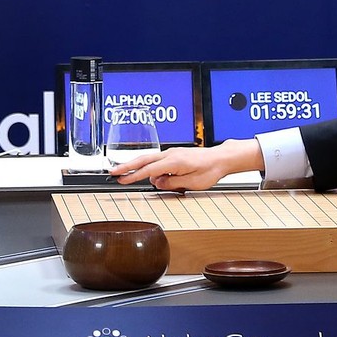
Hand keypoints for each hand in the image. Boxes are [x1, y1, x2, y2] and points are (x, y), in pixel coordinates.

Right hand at [110, 138, 264, 190]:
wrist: (222, 158)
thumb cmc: (211, 170)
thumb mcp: (192, 182)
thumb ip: (172, 182)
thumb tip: (157, 182)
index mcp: (174, 161)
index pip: (149, 169)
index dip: (133, 175)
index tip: (121, 180)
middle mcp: (171, 154)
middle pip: (144, 160)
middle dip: (127, 166)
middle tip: (114, 173)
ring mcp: (173, 153)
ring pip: (150, 159)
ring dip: (138, 167)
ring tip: (126, 175)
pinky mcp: (176, 154)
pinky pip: (159, 160)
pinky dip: (150, 167)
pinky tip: (151, 175)